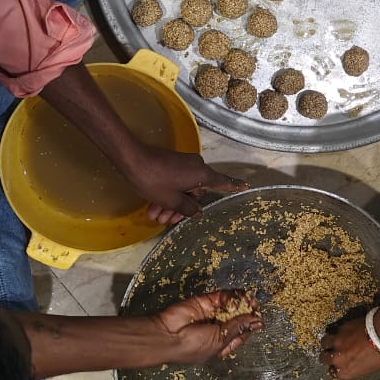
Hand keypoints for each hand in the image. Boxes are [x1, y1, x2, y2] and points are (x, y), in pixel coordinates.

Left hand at [120, 144, 247, 223]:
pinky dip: (166, 194)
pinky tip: (152, 207)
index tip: (247, 185)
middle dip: (181, 208)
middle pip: (196, 192)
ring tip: (154, 216)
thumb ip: (187, 208)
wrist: (132, 159)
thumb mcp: (171, 200)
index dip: (234, 186)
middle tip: (165, 220)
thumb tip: (198, 211)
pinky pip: (175, 182)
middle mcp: (196, 167)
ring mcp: (184, 164)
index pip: (222, 183)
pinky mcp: (172, 163)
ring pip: (182, 189)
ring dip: (170, 204)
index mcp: (201, 175)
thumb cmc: (155, 181)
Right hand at [150, 289, 260, 363]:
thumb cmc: (192, 346)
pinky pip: (221, 297)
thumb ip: (237, 328)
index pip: (240, 334)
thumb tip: (258, 322)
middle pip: (238, 318)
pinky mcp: (205, 301)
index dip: (250, 326)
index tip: (260, 320)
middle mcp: (217, 329)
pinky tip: (239, 296)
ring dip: (242, 302)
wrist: (167, 335)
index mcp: (220, 345)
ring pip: (232, 306)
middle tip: (256, 306)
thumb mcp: (219, 341)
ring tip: (250, 300)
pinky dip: (231, 295)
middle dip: (248, 312)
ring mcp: (211, 314)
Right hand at [319, 304, 379, 379]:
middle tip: (334, 352)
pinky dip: (338, 331)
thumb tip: (355, 362)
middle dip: (327, 355)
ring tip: (334, 340)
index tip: (340, 364)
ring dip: (328, 342)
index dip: (336, 367)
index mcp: (344, 372)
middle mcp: (337, 359)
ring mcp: (337, 342)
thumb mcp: (370, 368)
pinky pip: (335, 330)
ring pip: (324, 342)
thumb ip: (356, 367)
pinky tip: (346, 331)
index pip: (332, 372)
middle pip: (323, 358)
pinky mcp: (340, 328)